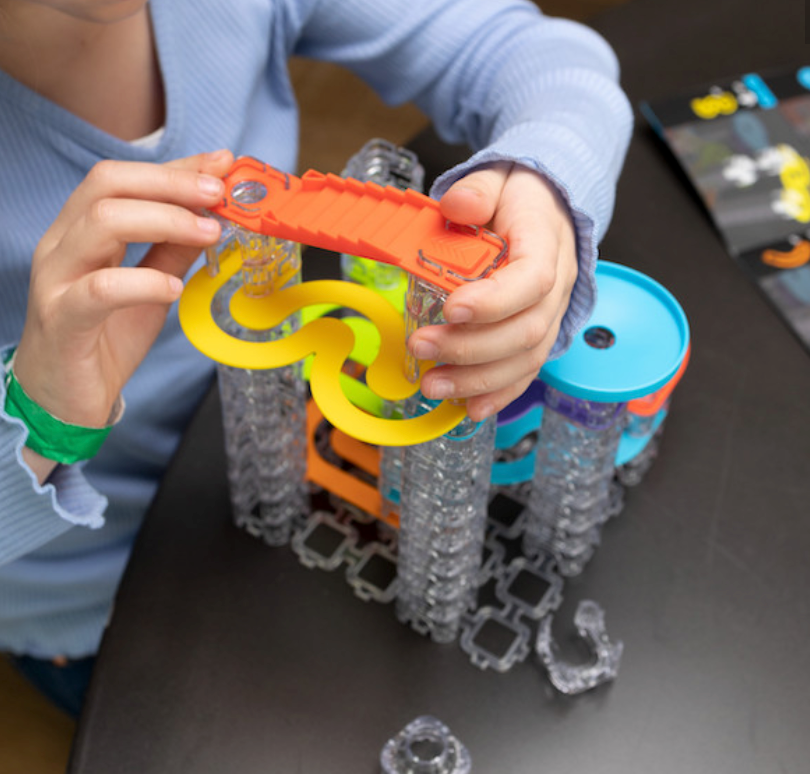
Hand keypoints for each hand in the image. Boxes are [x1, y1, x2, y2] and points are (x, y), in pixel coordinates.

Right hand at [13, 150, 233, 435]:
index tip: (222, 164)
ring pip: (101, 223)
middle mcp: (62, 245)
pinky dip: (143, 282)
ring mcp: (57, 280)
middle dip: (171, 182)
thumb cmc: (102, 337)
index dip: (175, 167)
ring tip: (209, 233)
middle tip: (219, 194)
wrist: (61, 397)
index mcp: (80, 231)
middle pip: (108, 185)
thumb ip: (173, 252)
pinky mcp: (63, 320)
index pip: (123, 178)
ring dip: (165, 220)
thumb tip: (214, 218)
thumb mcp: (149, 288)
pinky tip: (173, 287)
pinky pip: (100, 289)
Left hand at [407, 162, 577, 421]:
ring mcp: (550, 316)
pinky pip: (525, 372)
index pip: (531, 279)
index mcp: (546, 244)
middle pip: (526, 329)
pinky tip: (467, 408)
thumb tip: (457, 206)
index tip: (451, 308)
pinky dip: (497, 394)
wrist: (546, 211)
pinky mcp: (538, 336)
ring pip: (526, 359)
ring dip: (478, 380)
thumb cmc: (517, 198)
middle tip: (422, 347)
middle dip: (471, 347)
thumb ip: (477, 191)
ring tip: (433, 386)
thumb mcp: (498, 179)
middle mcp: (557, 287)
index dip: (494, 301)